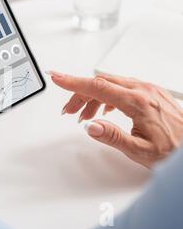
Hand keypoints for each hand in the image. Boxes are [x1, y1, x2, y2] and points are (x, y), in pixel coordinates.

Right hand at [49, 71, 182, 167]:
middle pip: (101, 82)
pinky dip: (107, 95)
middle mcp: (143, 90)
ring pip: (111, 83)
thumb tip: (91, 126)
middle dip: (79, 93)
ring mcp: (148, 89)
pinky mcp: (151, 92)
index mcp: (138, 102)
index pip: (97, 86)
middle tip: (68, 110)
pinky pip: (122, 86)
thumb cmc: (173, 150)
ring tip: (83, 115)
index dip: (73, 82)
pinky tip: (104, 108)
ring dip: (92, 95)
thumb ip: (113, 137)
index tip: (57, 77)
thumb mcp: (140, 151)